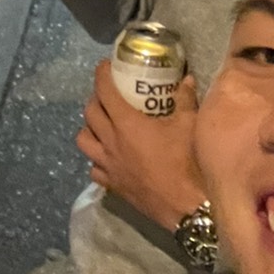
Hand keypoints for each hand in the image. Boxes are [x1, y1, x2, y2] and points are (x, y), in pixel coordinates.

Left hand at [76, 60, 204, 230]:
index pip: (104, 92)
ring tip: (102, 123)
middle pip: (89, 113)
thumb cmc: (187, 162)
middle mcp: (111, 143)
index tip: (104, 66)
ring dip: (89, 127)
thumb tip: (187, 79)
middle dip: (95, 98)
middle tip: (107, 93)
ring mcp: (109, 166)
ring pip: (83, 141)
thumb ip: (185, 99)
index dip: (101, 75)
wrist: (188, 207)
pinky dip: (96, 157)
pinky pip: (94, 168)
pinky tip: (108, 155)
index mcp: (126, 124)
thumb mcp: (189, 124)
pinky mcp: (113, 185)